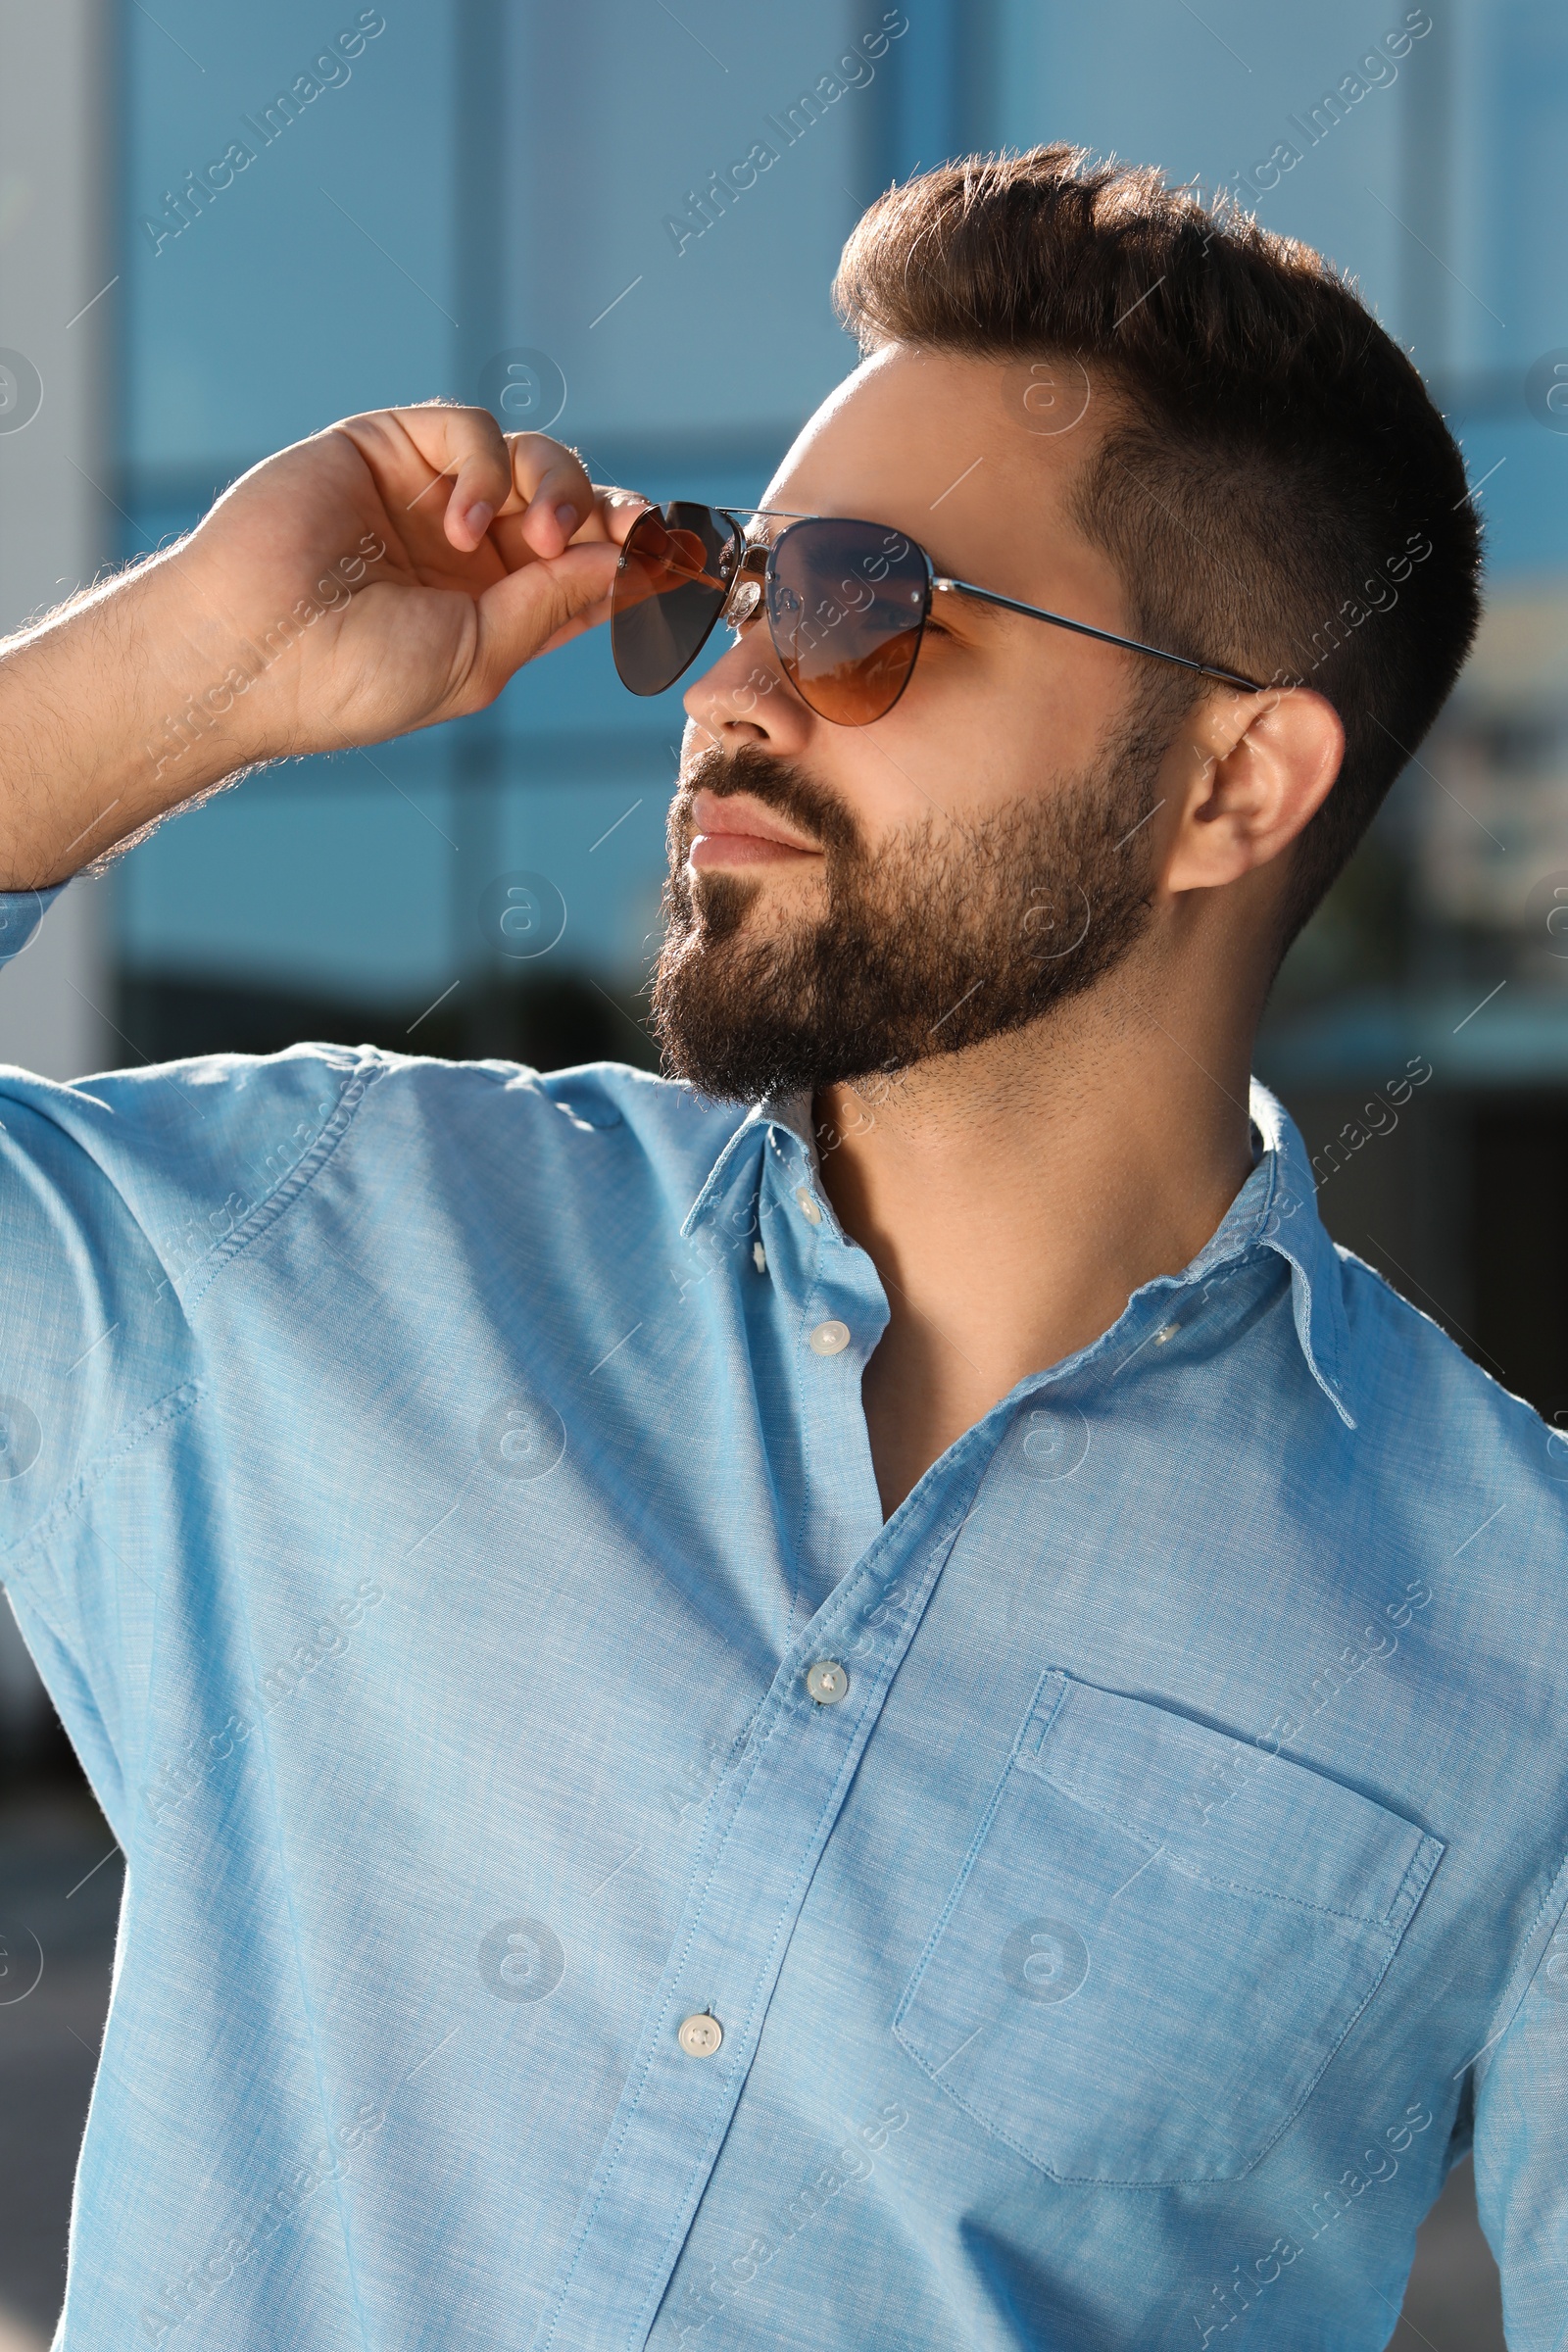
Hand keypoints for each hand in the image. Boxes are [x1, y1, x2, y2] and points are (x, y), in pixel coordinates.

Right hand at [162, 403, 645, 760]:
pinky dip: (484, 467)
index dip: (635, 557)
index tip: (679, 560)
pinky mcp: (389, 447)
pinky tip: (462, 523)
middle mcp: (468, 549)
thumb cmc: (353, 678)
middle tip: (619, 536)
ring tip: (542, 533)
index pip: (587, 568)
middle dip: (606, 513)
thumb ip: (553, 604)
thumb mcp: (479, 656)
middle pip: (571, 503)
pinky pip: (469, 429)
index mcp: (495, 607)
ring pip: (530, 457)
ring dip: (558, 485)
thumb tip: (628, 563)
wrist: (254, 649)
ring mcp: (430, 494)